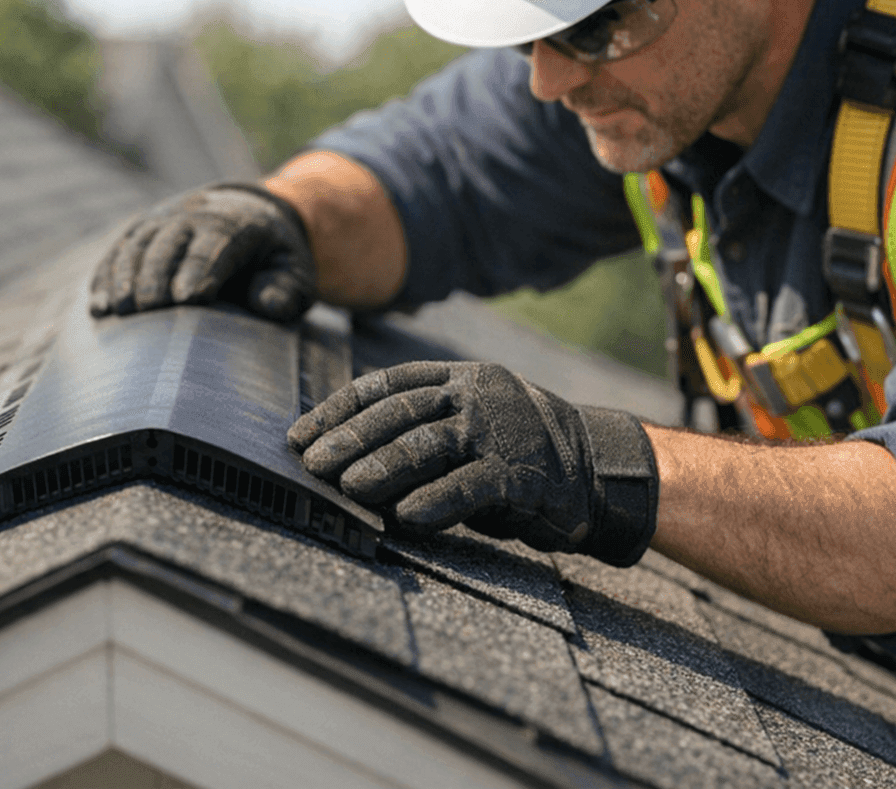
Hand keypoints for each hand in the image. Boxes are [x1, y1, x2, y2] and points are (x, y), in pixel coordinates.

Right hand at [90, 183, 316, 321]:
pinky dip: (105, 277)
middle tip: (146, 310)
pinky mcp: (141, 231)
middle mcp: (194, 215)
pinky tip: (98, 306)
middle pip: (169, 244)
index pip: (214, 245)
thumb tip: (265, 305)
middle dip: (155, 276)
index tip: (188, 299)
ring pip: (138, 245)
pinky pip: (118, 252)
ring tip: (117, 311)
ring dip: (124, 277)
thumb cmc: (274, 255)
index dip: (200, 270)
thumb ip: (287, 290)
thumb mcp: (295, 271)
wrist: (251, 212)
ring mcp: (163, 220)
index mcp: (236, 223)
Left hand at [291, 361, 657, 565]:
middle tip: (313, 465)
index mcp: (459, 378)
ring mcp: (499, 431)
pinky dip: (434, 502)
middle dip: (350, 439)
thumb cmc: (514, 451)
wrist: (594, 469)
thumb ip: (419, 432)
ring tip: (348, 489)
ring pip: (429, 443)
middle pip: (401, 412)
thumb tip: (345, 460)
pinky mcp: (521, 473)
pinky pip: (470, 486)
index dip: (339, 409)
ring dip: (382, 468)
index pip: (387, 384)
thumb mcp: (468, 424)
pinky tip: (405, 517)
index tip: (301, 436)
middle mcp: (476, 396)